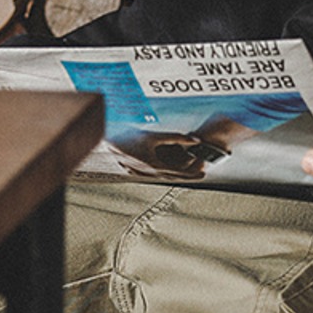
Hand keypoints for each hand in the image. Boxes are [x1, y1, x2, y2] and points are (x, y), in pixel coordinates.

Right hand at [107, 130, 223, 179]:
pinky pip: (154, 174)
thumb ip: (176, 138)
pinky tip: (169, 168)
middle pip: (172, 177)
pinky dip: (165, 172)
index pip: (178, 173)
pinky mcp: (135, 171)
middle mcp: (148, 173)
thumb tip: (195, 141)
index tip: (204, 172)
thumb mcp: (155, 136)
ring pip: (163, 176)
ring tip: (189, 170)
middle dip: (188, 175)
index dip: (192, 173)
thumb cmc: (131, 137)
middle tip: (202, 174)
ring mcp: (141, 174)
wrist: (108, 142)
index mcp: (154, 166)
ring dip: (177, 173)